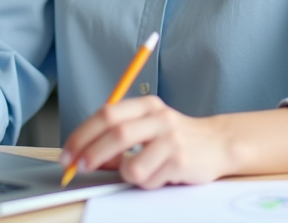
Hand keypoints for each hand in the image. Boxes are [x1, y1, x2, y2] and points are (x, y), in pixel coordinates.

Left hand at [60, 96, 227, 188]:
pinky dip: (145, 183)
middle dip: (91, 153)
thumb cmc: (176, 138)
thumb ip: (117, 141)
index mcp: (146, 105)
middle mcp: (159, 118)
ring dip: (125, 174)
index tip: (68, 152)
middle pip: (115, 133)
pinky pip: (148, 180)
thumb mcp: (146, 130)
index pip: (106, 114)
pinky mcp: (181, 161)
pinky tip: (158, 175)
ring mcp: (171, 139)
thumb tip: (85, 156)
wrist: (219, 143)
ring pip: (130, 165)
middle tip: (79, 167)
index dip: (82, 134)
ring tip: (138, 171)